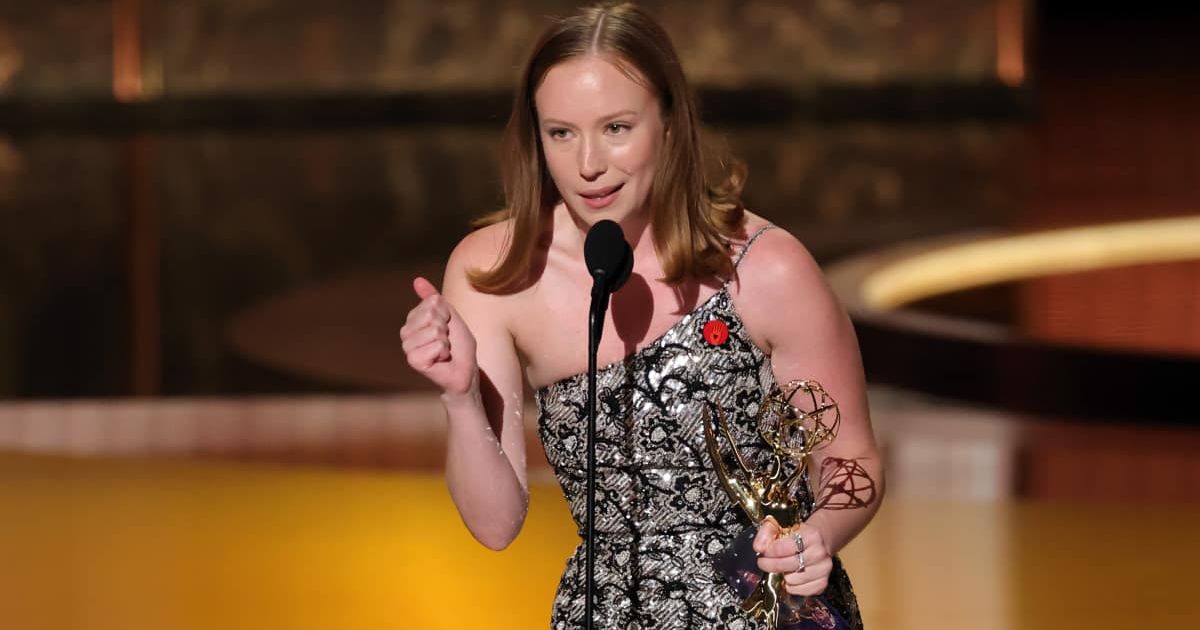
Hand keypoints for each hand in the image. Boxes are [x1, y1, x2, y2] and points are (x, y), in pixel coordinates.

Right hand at [399, 277, 478, 397]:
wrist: (464, 370)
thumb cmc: (458, 345)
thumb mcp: (450, 316)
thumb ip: (434, 299)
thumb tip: (417, 280)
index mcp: (413, 319)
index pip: (431, 302)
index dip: (446, 314)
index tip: (448, 327)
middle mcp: (406, 332)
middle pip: (430, 314)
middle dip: (446, 327)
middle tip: (446, 340)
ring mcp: (408, 347)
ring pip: (434, 331)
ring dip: (446, 342)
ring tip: (444, 351)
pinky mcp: (413, 360)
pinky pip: (435, 345)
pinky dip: (444, 352)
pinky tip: (441, 360)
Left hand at [752, 518, 832, 596]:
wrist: (819, 542)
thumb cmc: (798, 535)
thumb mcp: (782, 526)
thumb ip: (767, 532)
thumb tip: (759, 547)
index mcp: (812, 535)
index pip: (785, 547)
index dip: (770, 551)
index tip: (763, 552)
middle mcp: (820, 553)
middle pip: (788, 565)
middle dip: (770, 565)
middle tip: (763, 562)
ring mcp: (823, 570)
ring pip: (792, 580)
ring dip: (782, 575)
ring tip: (781, 567)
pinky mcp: (822, 584)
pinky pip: (798, 591)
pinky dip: (790, 586)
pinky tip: (790, 576)